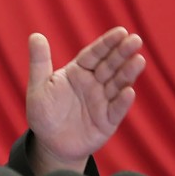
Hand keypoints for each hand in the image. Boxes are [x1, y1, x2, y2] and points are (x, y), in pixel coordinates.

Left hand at [26, 27, 145, 175]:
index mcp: (78, 72)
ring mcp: (102, 101)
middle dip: (122, 53)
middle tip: (136, 40)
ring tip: (138, 60)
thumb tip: (35, 35)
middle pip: (110, 65)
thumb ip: (39, 61)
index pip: (94, 54)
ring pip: (117, 84)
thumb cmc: (43, 112)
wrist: (49, 143)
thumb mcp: (39, 86)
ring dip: (128, 73)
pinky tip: (129, 91)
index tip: (121, 31)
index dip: (107, 43)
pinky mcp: (107, 121)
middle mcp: (94, 84)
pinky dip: (122, 101)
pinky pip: (115, 110)